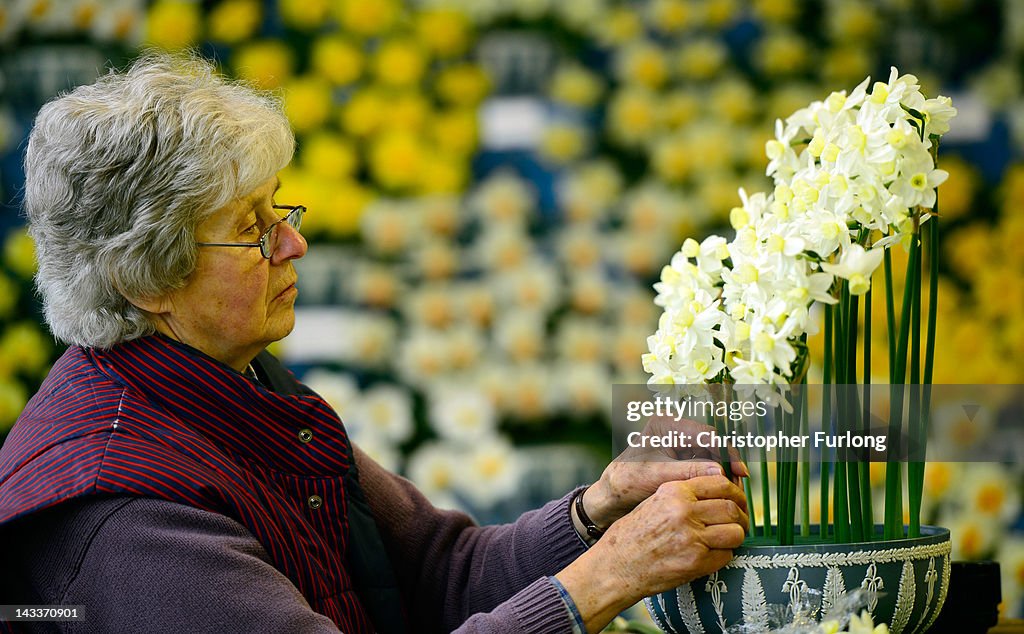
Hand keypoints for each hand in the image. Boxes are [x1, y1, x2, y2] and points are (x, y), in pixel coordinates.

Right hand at [556, 475, 747, 631]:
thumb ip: (684, 495)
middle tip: (740, 522)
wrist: (617, 566)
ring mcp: (691, 537)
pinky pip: (726, 555)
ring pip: (735, 532)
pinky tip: (712, 555)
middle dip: (741, 516)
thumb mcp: (655, 502)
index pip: (720, 483)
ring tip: (728, 539)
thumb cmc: (632, 535)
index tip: (738, 500)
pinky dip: (724, 555)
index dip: (735, 493)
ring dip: (735, 537)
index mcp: (674, 492)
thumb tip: (717, 494)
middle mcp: (684, 511)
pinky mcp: (695, 562)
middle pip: (731, 508)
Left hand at [583, 416, 749, 528]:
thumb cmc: (627, 482)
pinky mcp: (683, 459)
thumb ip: (686, 472)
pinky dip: (715, 478)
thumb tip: (719, 472)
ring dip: (724, 473)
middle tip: (740, 485)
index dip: (724, 452)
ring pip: (712, 456)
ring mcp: (680, 444)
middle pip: (712, 444)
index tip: (737, 472)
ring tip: (735, 492)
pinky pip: (706, 466)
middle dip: (727, 464)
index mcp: (665, 424)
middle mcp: (675, 429)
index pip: (704, 434)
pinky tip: (723, 493)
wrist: (613, 496)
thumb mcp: (656, 476)